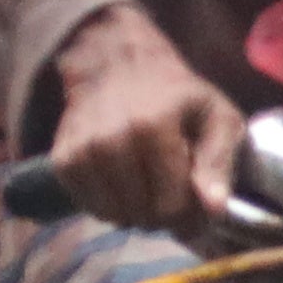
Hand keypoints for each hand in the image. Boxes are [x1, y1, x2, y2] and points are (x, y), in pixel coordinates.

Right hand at [41, 10, 241, 236]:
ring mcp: (83, 152)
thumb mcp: (216, 116)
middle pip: (145, 215)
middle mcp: (111, 141)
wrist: (115, 65)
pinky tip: (123, 180)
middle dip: (164, 211)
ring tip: (149, 182)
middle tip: (173, 188)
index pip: (172, 205)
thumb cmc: (175, 96)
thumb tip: (215, 209)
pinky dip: (111, 204)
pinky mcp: (63, 161)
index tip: (196, 200)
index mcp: (153, 127)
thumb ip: (219, 162)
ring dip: (137, 210)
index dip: (190, 212)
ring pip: (117, 217)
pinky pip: (92, 209)